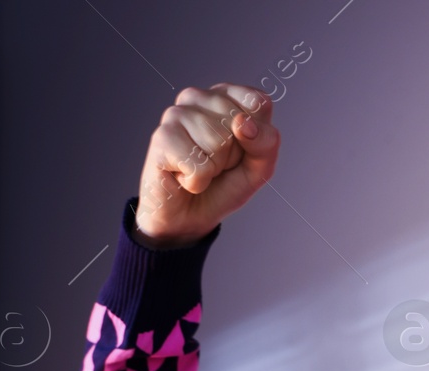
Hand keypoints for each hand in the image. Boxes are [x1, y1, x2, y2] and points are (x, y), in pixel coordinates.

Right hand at [134, 83, 279, 247]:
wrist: (189, 217)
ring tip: (198, 169)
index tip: (239, 151)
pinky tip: (183, 176)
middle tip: (215, 164)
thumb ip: (267, 141)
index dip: (257, 138)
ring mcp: (176, 114)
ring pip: (219, 143)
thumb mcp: (260, 166)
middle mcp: (198, 97)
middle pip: (239, 124)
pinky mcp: (161, 137)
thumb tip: (241, 123)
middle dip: (233, 156)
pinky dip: (197, 181)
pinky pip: (198, 165)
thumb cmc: (223, 185)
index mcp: (226, 95)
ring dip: (214, 169)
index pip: (259, 104)